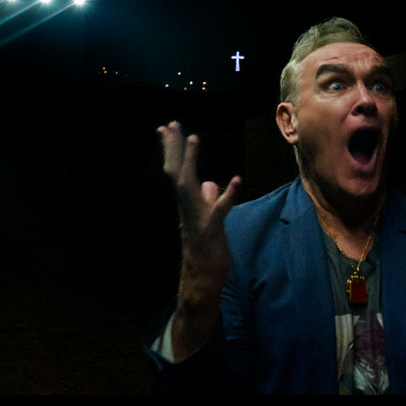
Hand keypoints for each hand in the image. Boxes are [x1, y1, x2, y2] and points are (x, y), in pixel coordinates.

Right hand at [158, 121, 241, 359]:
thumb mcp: (209, 220)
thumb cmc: (206, 251)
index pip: (178, 171)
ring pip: (189, 187)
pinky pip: (219, 211)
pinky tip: (237, 180)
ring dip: (191, 162)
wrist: (202, 281)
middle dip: (174, 148)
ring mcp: (197, 219)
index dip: (174, 149)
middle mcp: (187, 208)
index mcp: (187, 204)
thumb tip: (209, 183)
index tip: (168, 127)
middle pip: (177, 172)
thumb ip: (208, 201)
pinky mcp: (212, 231)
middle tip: (170, 124)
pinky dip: (228, 195)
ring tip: (193, 139)